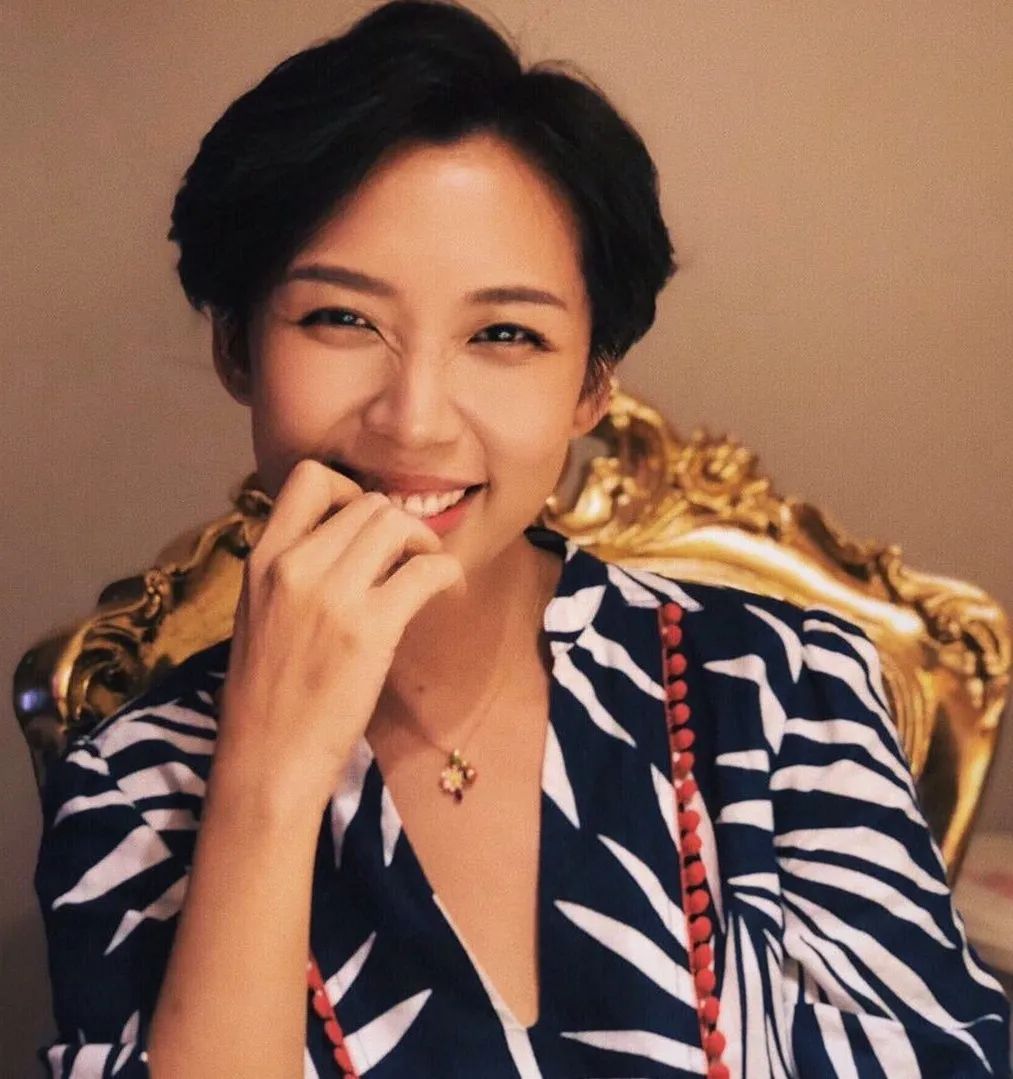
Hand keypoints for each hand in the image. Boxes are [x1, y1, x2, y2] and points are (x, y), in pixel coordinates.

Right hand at [211, 458, 464, 811]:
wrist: (265, 762)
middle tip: (410, 559)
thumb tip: (345, 545)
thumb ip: (292, 573)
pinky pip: (426, 570)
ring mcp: (331, 595)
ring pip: (397, 524)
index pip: (309, 478)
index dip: (350, 491)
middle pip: (368, 503)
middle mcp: (293, 566)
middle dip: (399, 525)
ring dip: (424, 543)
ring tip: (427, 576)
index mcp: (261, 560)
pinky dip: (447, 574)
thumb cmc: (265, 698)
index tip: (365, 527)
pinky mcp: (369, 629)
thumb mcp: (259, 615)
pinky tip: (447, 595)